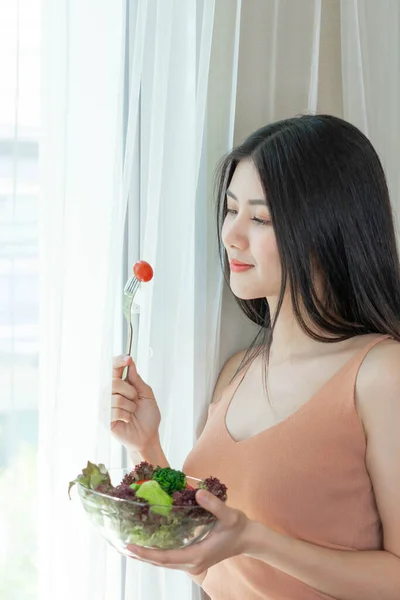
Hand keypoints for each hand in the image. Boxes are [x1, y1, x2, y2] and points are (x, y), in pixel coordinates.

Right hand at [111, 355, 160, 452]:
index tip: (128, 359)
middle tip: (135, 399)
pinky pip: (113, 411)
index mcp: (120, 385)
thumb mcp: (147, 394)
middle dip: (129, 391)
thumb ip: (137, 380)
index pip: (113, 368)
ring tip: (132, 412)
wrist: (148, 435)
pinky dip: (125, 415)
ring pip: (116, 397)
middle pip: (113, 382)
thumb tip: (130, 363)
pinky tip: (126, 419)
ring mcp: (106, 405)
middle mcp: (110, 393)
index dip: (118, 361)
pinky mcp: (104, 418)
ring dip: (130, 406)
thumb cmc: (148, 416)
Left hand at [127, 489, 250, 576]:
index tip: (130, 546)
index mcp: (197, 555)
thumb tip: (199, 493)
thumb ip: (214, 505)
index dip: (146, 552)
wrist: (248, 538)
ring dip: (148, 556)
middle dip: (141, 555)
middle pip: (161, 563)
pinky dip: (157, 554)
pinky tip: (149, 546)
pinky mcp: (193, 559)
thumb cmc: (238, 527)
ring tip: (130, 547)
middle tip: (122, 545)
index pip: (165, 557)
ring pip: (164, 563)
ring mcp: (192, 564)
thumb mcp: (229, 515)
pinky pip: (170, 559)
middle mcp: (192, 564)